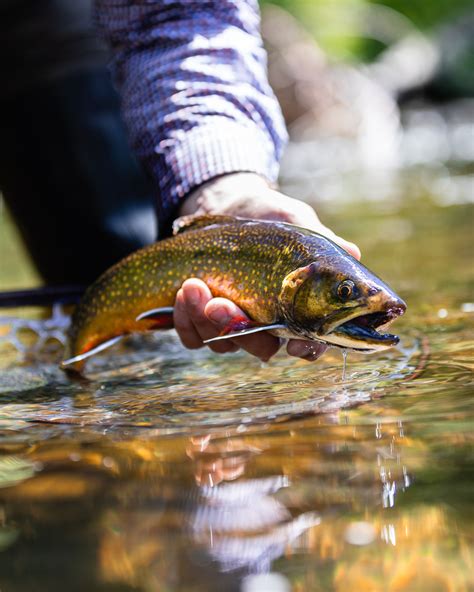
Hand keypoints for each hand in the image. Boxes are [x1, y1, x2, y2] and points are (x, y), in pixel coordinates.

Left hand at [173, 173, 360, 361]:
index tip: (294, 345)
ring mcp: (234, 325)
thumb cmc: (271, 219)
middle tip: (220, 304)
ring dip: (205, 319)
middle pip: (260, 348)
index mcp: (299, 309)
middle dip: (241, 331)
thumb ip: (322, 240)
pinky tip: (183, 291)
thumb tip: (352, 253)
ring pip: (224, 343)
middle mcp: (268, 324)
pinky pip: (194, 336)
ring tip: (193, 285)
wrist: (228, 208)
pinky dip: (186, 319)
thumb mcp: (296, 222)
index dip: (306, 349)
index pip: (311, 342)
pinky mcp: (203, 320)